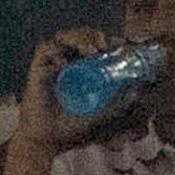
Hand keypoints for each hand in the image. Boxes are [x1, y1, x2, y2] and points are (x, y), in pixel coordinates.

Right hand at [10, 30, 114, 152]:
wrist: (47, 140)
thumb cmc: (71, 127)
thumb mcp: (100, 114)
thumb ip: (116, 105)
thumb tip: (136, 91)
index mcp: (84, 69)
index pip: (96, 44)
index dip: (108, 40)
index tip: (120, 44)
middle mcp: (68, 62)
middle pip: (80, 35)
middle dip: (94, 34)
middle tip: (105, 45)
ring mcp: (52, 64)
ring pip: (63, 36)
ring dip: (78, 37)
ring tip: (91, 49)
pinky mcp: (37, 69)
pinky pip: (44, 50)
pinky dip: (55, 51)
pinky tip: (63, 63)